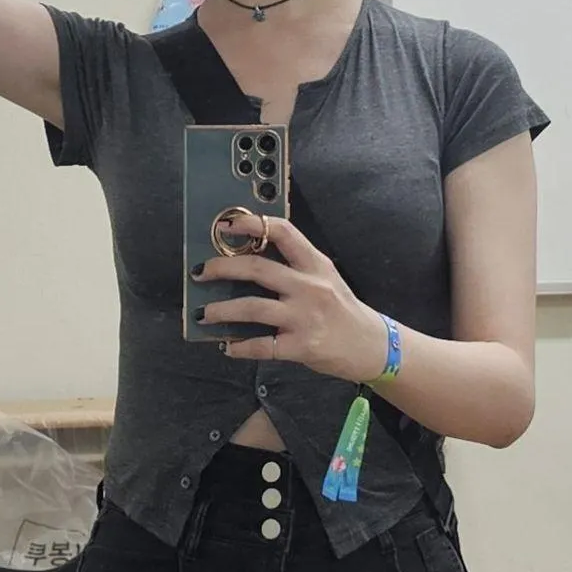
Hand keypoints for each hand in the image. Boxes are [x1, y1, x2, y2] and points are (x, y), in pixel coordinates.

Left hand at [196, 214, 389, 379]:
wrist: (370, 345)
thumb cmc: (342, 310)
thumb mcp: (325, 277)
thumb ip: (295, 267)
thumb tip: (248, 260)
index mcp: (314, 264)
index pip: (282, 231)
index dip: (250, 224)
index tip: (225, 226)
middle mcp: (309, 286)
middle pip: (256, 268)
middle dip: (221, 268)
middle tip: (200, 272)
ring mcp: (305, 316)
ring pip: (252, 307)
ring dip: (221, 311)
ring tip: (204, 313)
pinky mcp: (301, 346)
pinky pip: (262, 346)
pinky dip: (240, 347)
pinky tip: (228, 347)